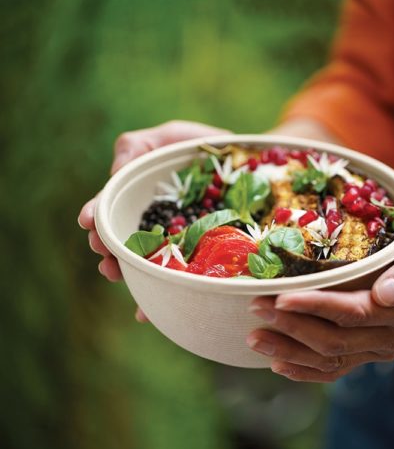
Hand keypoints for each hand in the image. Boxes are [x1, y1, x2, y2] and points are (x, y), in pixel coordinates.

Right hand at [77, 120, 230, 320]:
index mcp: (141, 196)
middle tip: (105, 259)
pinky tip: (146, 312)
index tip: (88, 223)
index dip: (96, 216)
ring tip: (120, 278)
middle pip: (122, 240)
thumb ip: (136, 147)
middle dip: (108, 251)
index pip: (111, 207)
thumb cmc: (205, 147)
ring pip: (144, 262)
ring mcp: (174, 242)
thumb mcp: (169, 137)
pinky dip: (160, 295)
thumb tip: (114, 172)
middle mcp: (152, 222)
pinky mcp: (198, 256)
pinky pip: (178, 279)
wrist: (250, 164)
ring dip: (128, 274)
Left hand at [246, 219, 393, 381]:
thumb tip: (386, 294)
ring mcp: (380, 348)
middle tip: (255, 308)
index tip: (281, 297)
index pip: (354, 312)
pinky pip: (336, 369)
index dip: (316, 307)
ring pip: (331, 358)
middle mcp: (393, 336)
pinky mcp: (369, 352)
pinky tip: (278, 364)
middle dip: (292, 326)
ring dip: (290, 351)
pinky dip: (305, 371)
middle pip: (336, 339)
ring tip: (253, 338)